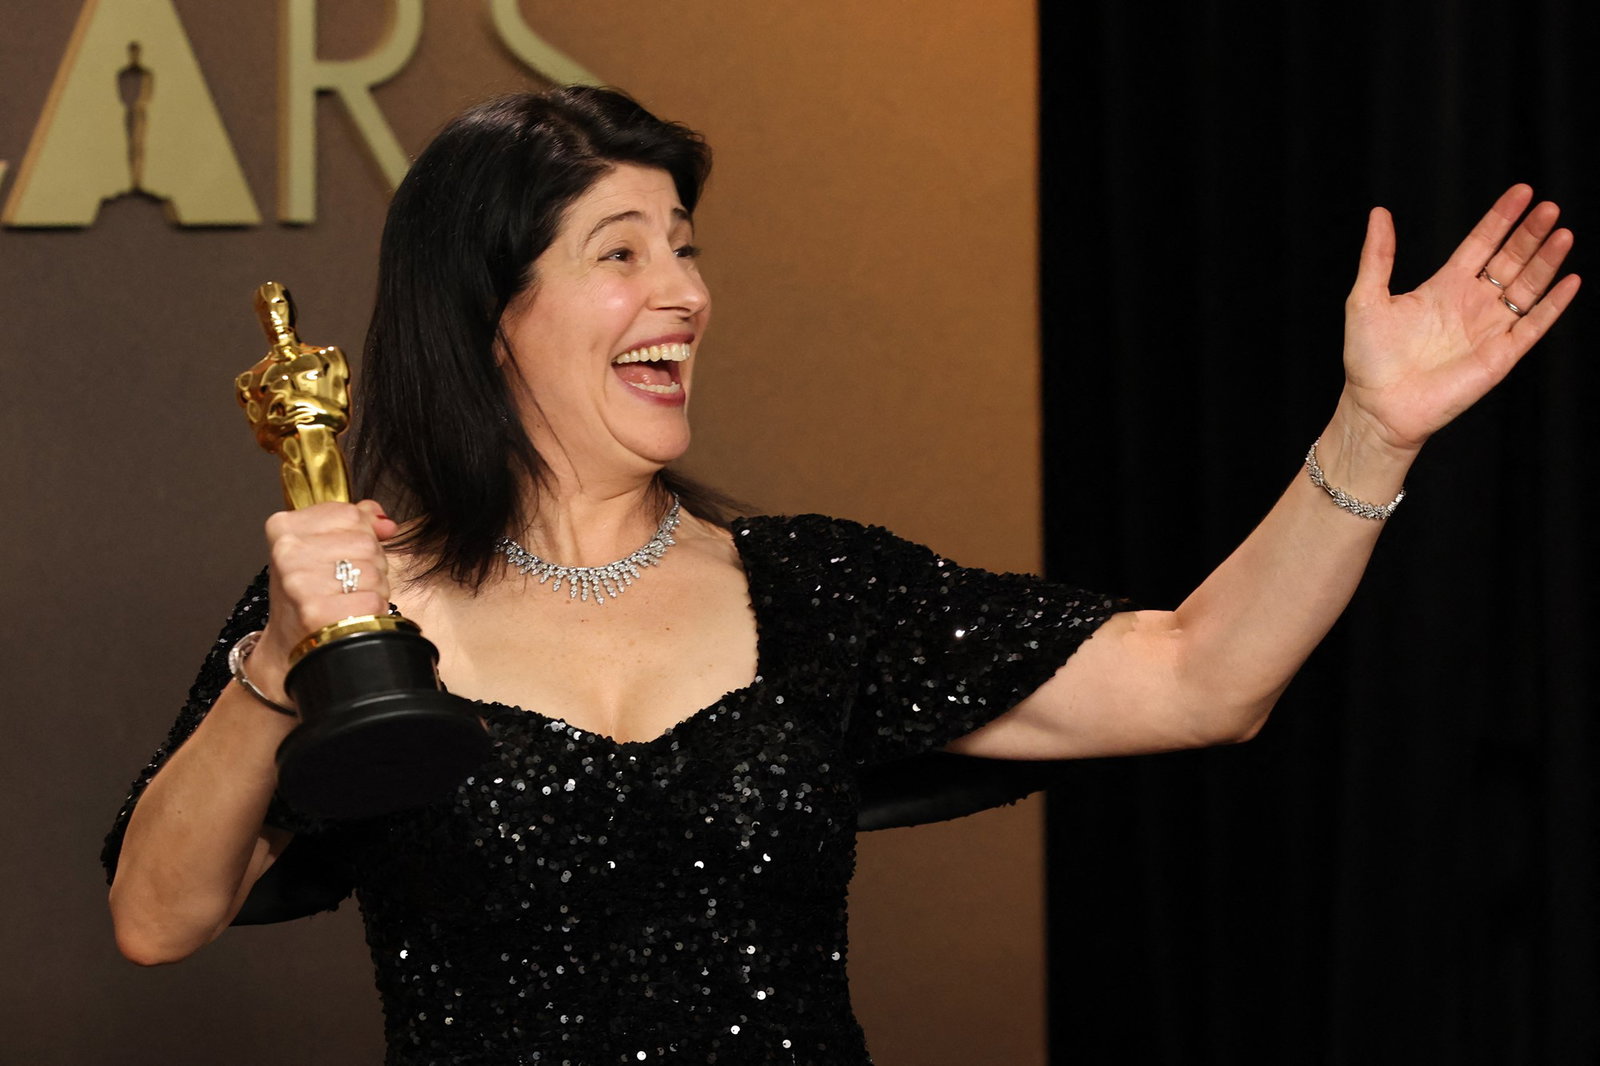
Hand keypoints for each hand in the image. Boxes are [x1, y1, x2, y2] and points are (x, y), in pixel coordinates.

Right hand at [248, 500, 398, 701]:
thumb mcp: (319, 547)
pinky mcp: (317, 612)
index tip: (343, 553)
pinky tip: (351, 616)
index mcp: (284, 527)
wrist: (291, 644)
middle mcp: (288, 552)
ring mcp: (300, 583)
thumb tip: (383, 521)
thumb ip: (354, 522)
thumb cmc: (308, 593)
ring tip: (347, 599)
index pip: (352, 513)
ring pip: (373, 571)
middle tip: (346, 582)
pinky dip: (372, 611)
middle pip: (366, 542)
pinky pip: (372, 601)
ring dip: (372, 588)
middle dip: (370, 564)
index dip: (361, 534)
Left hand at [1341, 184, 1578, 453]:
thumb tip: (1379, 213)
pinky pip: (1534, 326)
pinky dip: (1553, 305)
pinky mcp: (1500, 356)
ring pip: (1527, 287)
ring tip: (1562, 233)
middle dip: (1530, 234)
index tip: (1522, 192)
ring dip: (1546, 261)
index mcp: (1444, 287)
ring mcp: (1489, 329)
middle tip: (1548, 207)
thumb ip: (1377, 256)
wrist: (1376, 406)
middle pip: (1510, 260)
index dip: (1501, 218)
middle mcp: (1472, 304)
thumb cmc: (1368, 358)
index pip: (1481, 243)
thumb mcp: (1366, 298)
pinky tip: (1570, 281)